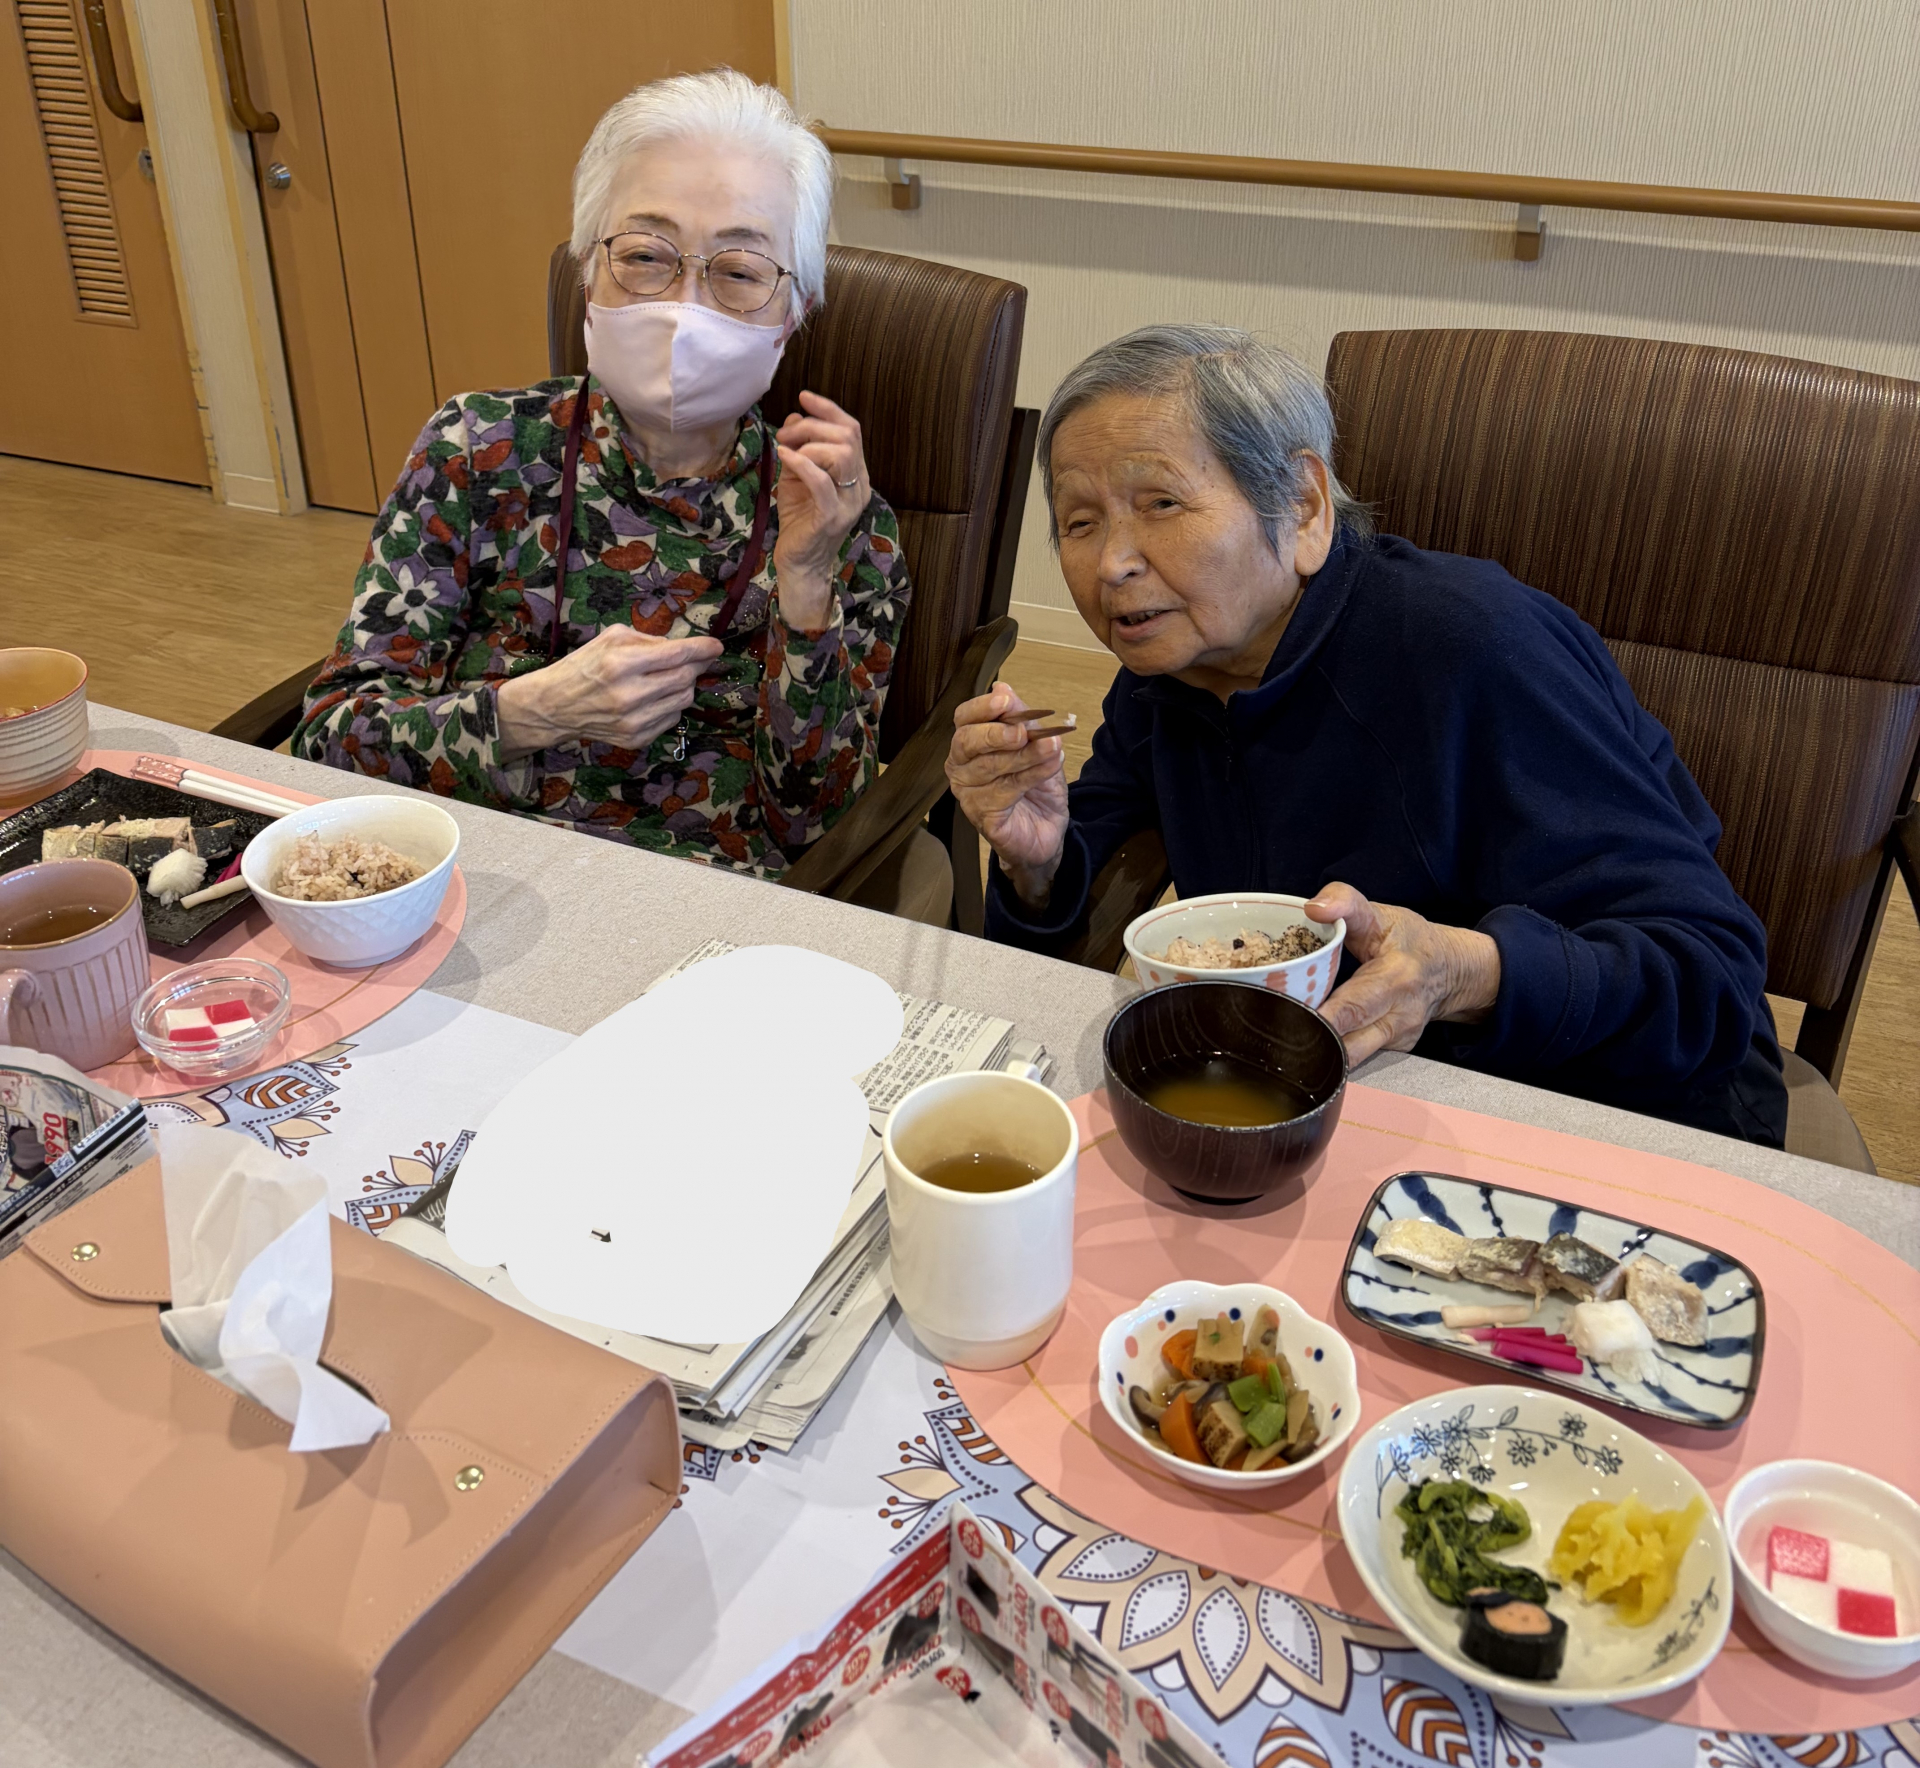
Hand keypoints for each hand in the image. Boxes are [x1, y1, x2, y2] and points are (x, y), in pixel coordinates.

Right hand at [494, 627, 723, 758]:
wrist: (554, 706)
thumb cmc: (584, 666)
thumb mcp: (611, 638)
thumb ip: (649, 640)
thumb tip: (684, 647)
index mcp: (620, 663)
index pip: (676, 655)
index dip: (702, 649)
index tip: (717, 647)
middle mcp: (628, 695)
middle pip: (685, 679)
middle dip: (696, 667)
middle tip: (696, 660)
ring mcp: (633, 721)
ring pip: (683, 700)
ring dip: (684, 685)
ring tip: (668, 678)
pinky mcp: (636, 739)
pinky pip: (672, 719)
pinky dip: (671, 705)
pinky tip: (655, 697)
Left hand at [772, 390, 869, 631]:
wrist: (800, 563)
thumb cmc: (800, 520)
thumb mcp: (798, 476)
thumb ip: (801, 447)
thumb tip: (796, 417)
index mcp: (855, 474)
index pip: (852, 430)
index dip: (829, 409)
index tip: (803, 397)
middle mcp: (858, 486)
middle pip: (848, 436)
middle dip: (813, 425)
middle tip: (786, 434)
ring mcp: (847, 503)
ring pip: (841, 454)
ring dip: (809, 443)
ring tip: (785, 448)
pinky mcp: (831, 518)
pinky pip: (822, 482)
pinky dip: (802, 463)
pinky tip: (784, 456)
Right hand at [945, 682, 1069, 904]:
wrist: (1046, 829)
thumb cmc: (1034, 784)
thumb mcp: (1034, 743)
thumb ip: (1019, 716)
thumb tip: (1001, 686)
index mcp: (969, 743)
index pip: (964, 718)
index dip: (981, 707)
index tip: (1005, 700)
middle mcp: (961, 767)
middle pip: (966, 742)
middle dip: (995, 734)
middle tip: (1022, 732)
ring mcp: (968, 794)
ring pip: (990, 767)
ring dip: (1024, 755)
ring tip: (1052, 748)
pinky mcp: (983, 817)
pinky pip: (1004, 792)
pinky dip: (1030, 776)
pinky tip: (1050, 766)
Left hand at [1306, 883, 1500, 1066]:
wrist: (1449, 969)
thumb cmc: (1410, 940)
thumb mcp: (1379, 912)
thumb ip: (1344, 901)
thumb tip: (1313, 908)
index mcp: (1396, 977)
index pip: (1352, 1006)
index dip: (1320, 1019)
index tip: (1290, 1020)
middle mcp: (1400, 1015)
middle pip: (1347, 1044)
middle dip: (1310, 1041)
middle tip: (1279, 1033)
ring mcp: (1398, 1038)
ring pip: (1350, 1059)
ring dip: (1319, 1052)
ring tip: (1289, 1039)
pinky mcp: (1394, 1050)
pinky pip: (1356, 1057)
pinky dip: (1331, 1051)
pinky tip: (1312, 1038)